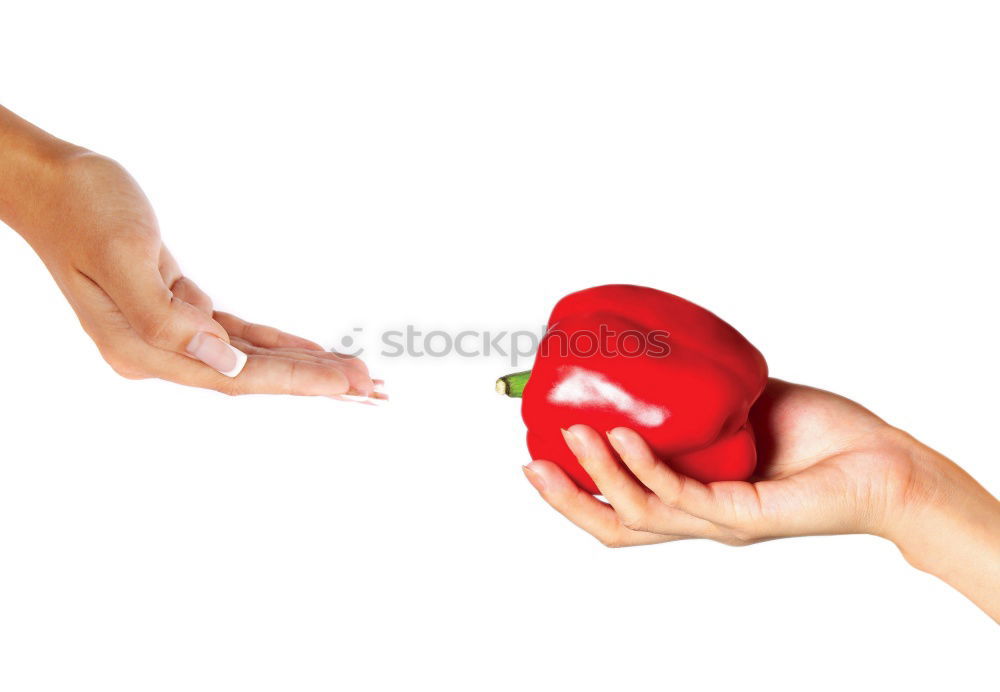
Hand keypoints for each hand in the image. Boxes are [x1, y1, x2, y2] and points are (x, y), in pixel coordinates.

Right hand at [1, 108, 380, 397]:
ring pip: (247, 359)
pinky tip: (308, 352)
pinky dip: (274, 343)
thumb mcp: (123, 253)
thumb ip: (164, 316)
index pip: (234, 376)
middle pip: (248, 376)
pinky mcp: (175, 312)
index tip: (346, 383)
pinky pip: (236, 336)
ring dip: (301, 366)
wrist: (51, 182)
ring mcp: (165, 334)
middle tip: (371, 386)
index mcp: (140, 347)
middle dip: (311, 381)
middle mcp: (154, 350)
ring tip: (353, 375)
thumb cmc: (82, 207)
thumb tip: (221, 362)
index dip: (295, 380)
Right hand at [523, 379, 999, 617]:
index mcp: (690, 499)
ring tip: (574, 433)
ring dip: (598, 475)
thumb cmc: (817, 433)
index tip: (536, 455)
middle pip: (614, 527)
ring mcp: (718, 521)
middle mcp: (698, 518)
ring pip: (639, 514)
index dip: (572, 492)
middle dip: (565, 500)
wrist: (883, 460)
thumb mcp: (736, 404)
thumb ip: (695, 393)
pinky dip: (645, 466)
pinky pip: (681, 495)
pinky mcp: (743, 515)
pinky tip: (623, 435)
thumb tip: (650, 352)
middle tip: (529, 464)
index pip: (619, 509)